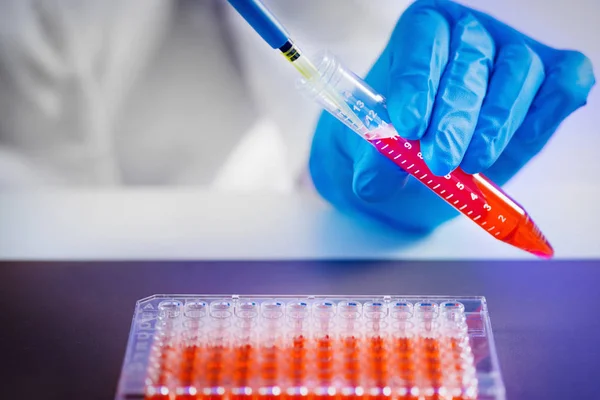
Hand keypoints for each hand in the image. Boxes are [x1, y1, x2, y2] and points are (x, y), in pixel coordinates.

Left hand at [309, 0, 594, 234]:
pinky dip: (550, 108)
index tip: (410, 128)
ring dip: (497, 120)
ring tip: (472, 164)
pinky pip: (563, 82)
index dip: (418, 80)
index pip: (423, 38)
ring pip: (517, 70)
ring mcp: (510, 55)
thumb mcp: (372, 161)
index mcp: (419, 37)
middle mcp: (467, 36)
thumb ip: (373, 162)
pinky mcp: (548, 80)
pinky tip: (524, 138)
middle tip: (441, 160)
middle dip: (456, 114)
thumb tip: (373, 180)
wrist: (418, 175)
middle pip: (470, 57)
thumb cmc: (394, 155)